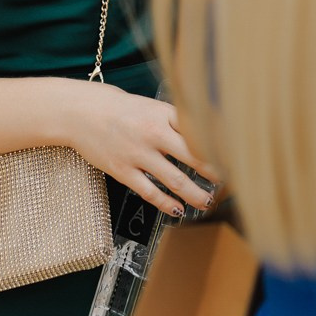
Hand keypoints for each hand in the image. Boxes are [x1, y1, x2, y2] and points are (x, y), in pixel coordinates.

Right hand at [60, 82, 218, 216]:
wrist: (80, 112)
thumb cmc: (119, 107)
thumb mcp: (152, 105)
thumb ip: (176, 119)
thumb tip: (206, 132)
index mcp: (164, 113)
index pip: (200, 130)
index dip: (220, 145)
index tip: (235, 155)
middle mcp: (153, 133)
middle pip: (193, 155)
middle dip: (215, 172)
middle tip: (229, 182)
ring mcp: (138, 153)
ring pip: (175, 179)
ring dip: (194, 194)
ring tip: (207, 202)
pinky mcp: (123, 171)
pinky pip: (150, 191)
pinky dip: (166, 203)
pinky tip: (178, 209)